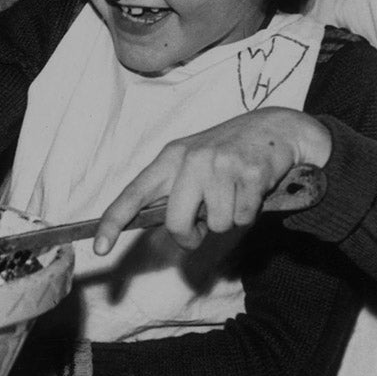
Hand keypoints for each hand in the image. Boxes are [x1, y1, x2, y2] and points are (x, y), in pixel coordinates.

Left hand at [93, 108, 331, 253]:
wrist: (276, 128)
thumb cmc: (229, 152)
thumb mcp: (194, 160)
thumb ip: (176, 190)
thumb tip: (170, 227)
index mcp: (170, 158)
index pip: (133, 193)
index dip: (112, 222)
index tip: (100, 248)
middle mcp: (191, 159)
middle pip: (177, 222)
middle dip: (190, 235)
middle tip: (201, 227)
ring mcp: (221, 165)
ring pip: (216, 224)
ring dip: (228, 218)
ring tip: (235, 194)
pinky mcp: (250, 172)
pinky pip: (243, 217)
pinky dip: (249, 212)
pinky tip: (252, 189)